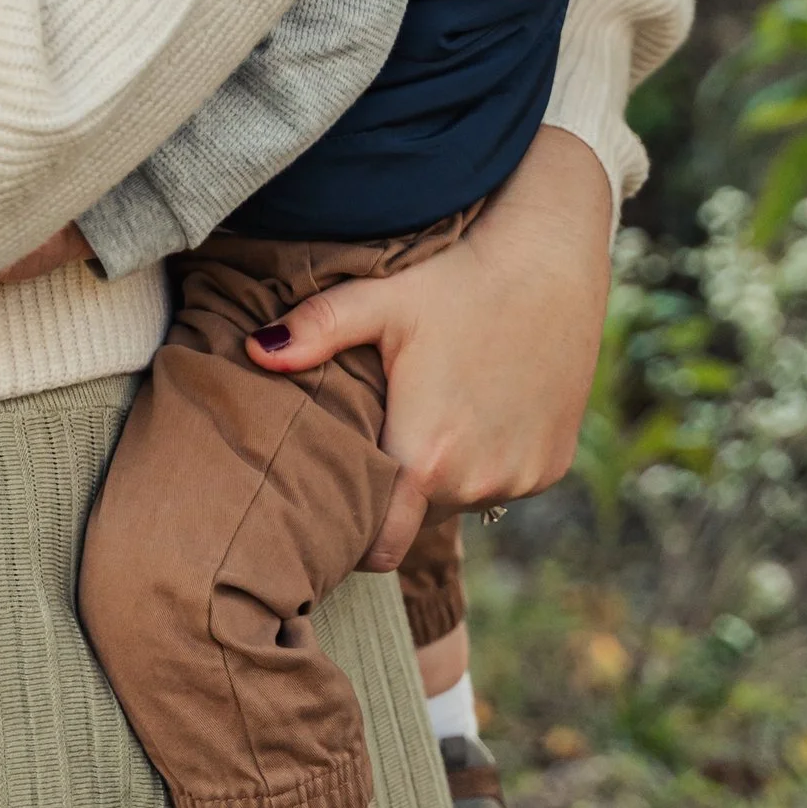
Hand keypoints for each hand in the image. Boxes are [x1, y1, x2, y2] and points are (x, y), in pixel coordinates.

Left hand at [243, 127, 612, 569]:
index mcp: (425, 458)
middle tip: (386, 434)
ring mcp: (521, 479)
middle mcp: (476, 483)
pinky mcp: (552, 467)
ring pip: (462, 500)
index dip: (358, 535)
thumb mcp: (380, 301)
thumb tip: (254, 350)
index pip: (380, 545)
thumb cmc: (456, 279)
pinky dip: (489, 460)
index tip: (341, 509)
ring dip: (445, 473)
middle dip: (399, 490)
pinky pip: (506, 482)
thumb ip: (314, 332)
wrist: (550, 261)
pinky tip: (482, 405)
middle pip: (418, 519)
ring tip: (436, 411)